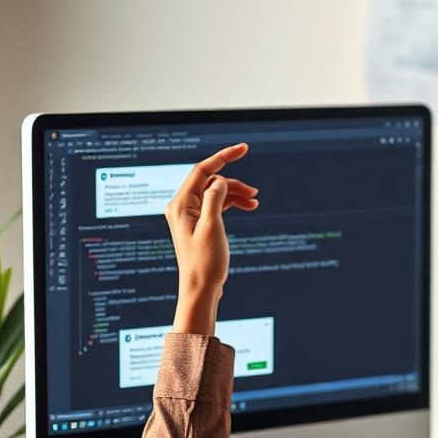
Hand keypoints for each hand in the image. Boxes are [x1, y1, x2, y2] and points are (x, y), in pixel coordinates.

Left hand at [166, 142, 258, 335]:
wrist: (200, 290)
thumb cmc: (205, 263)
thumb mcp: (212, 228)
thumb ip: (215, 200)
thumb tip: (219, 180)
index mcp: (181, 205)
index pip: (203, 171)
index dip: (224, 157)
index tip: (244, 148)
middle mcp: (182, 207)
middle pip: (211, 182)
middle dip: (235, 183)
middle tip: (256, 193)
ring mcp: (190, 216)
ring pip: (216, 193)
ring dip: (236, 194)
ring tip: (255, 202)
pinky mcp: (198, 224)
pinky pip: (216, 205)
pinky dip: (231, 204)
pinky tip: (247, 207)